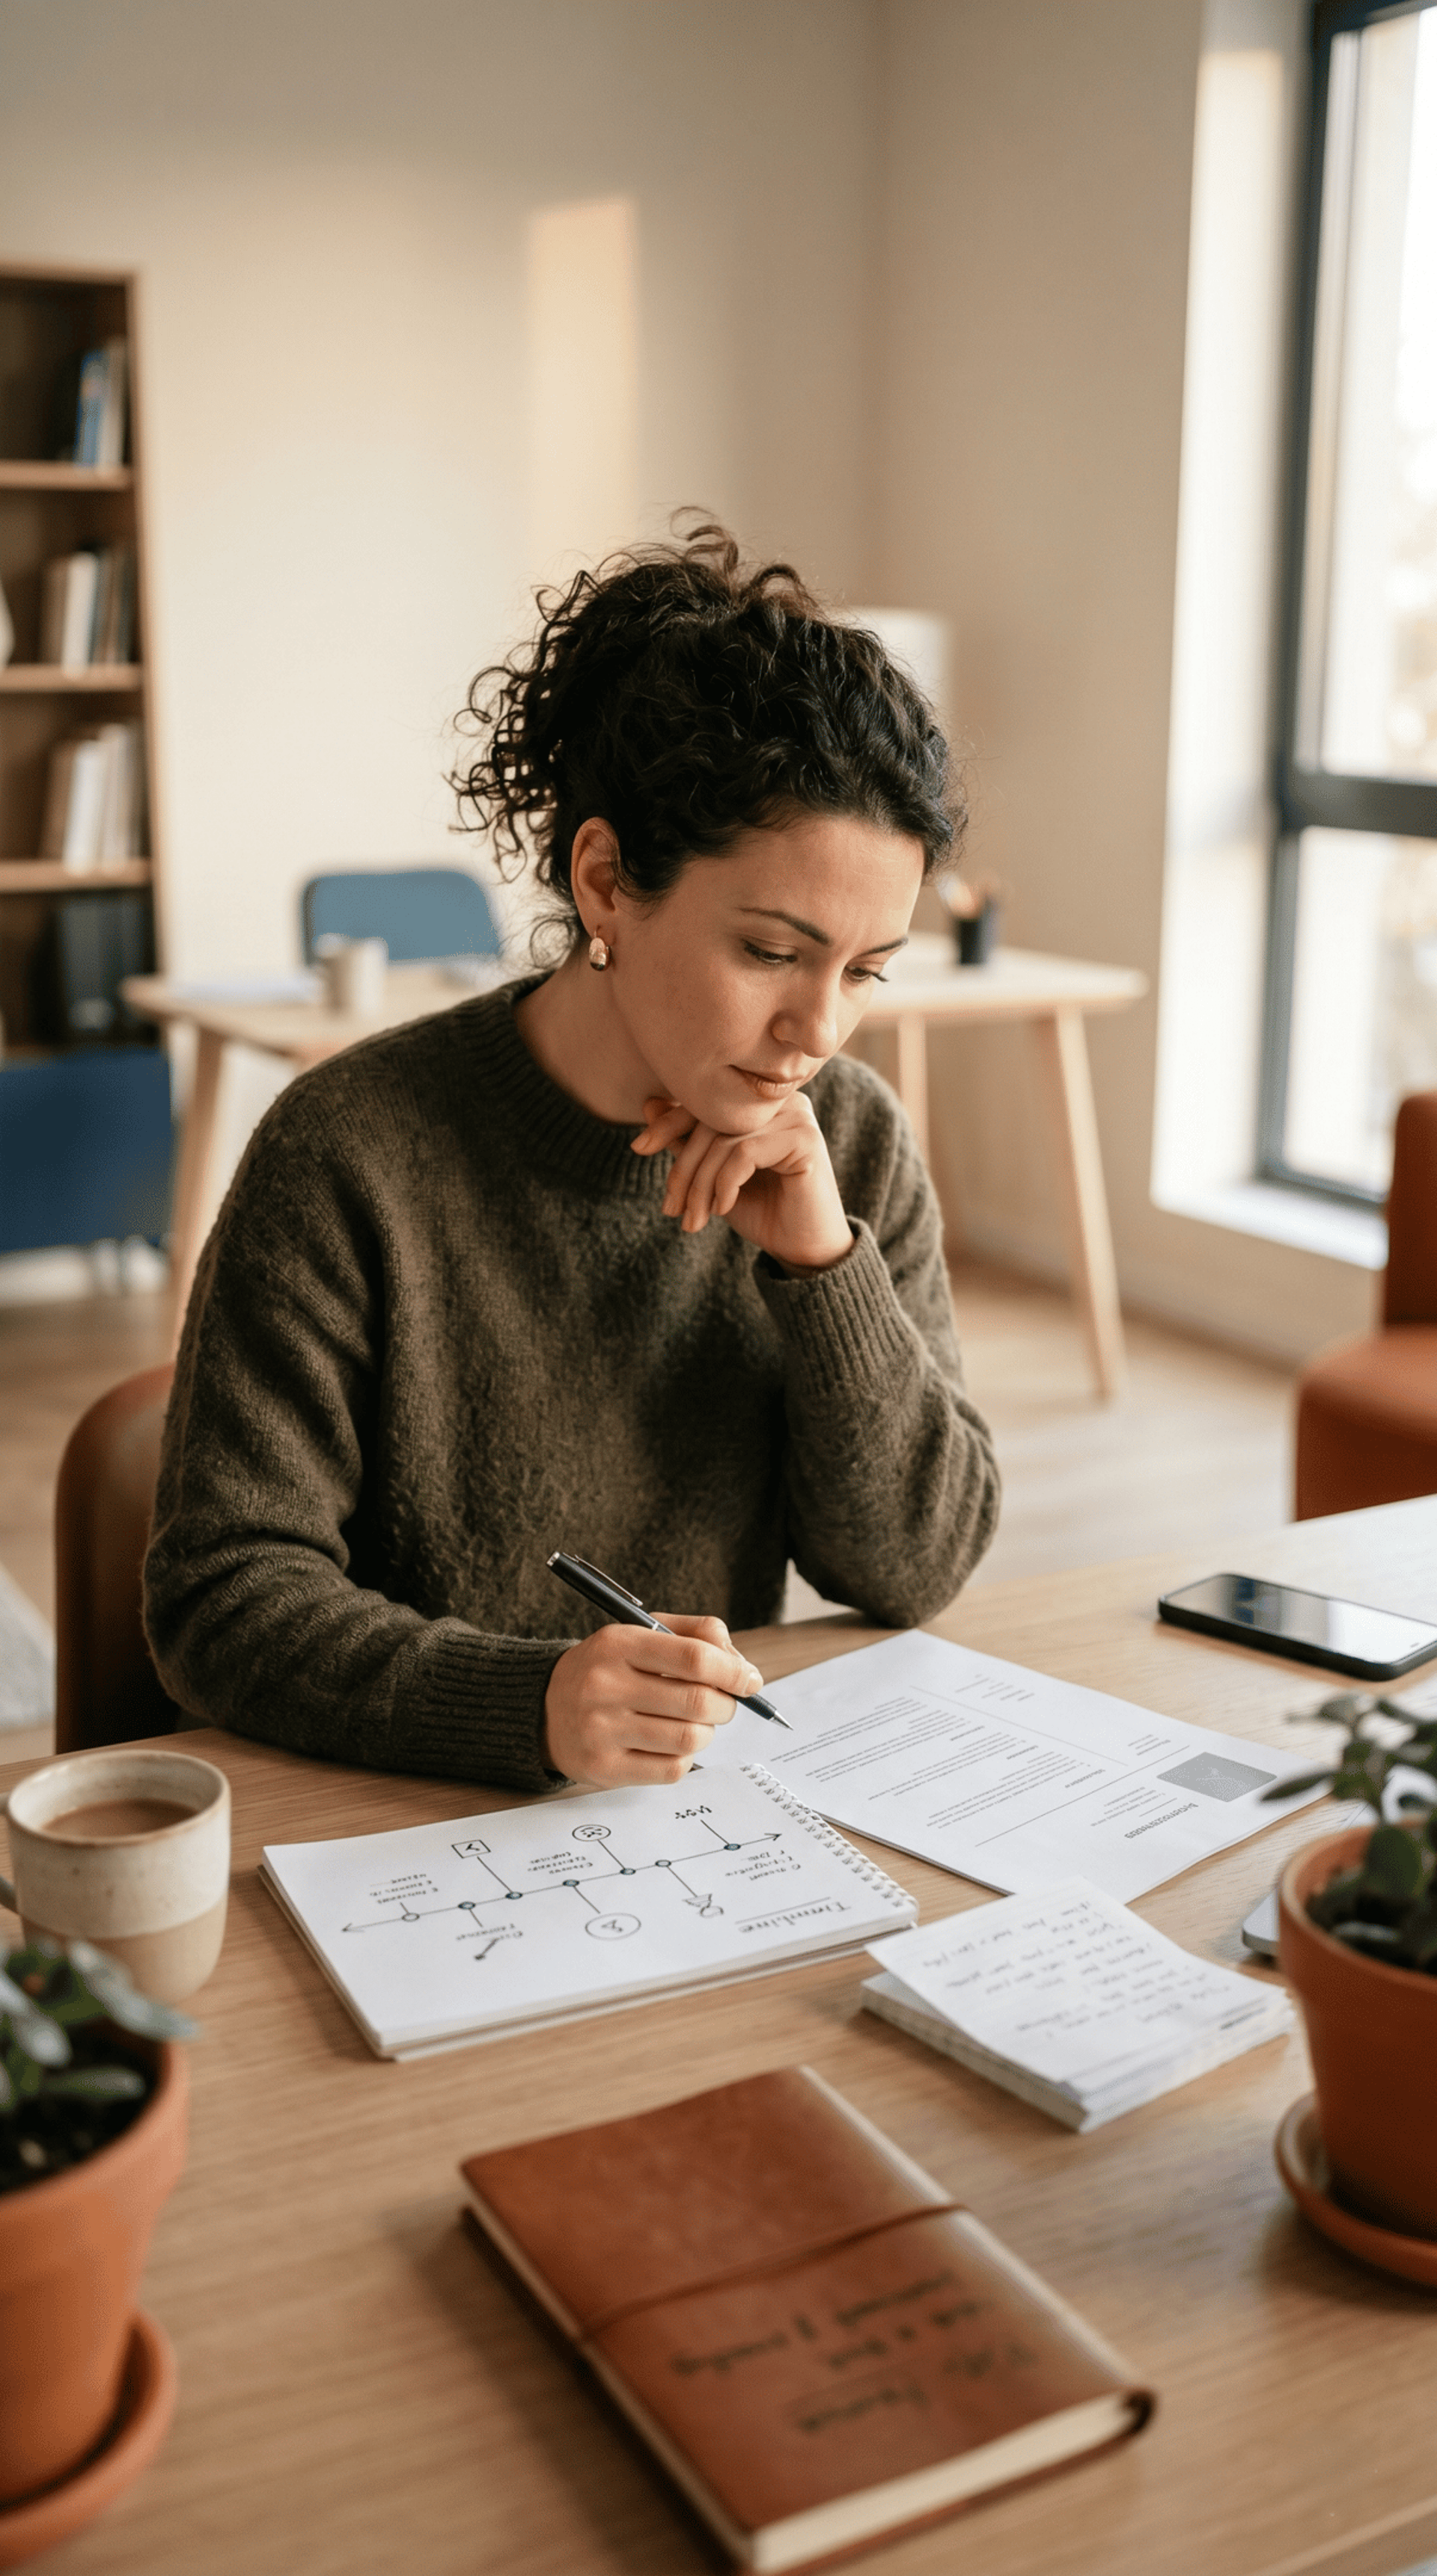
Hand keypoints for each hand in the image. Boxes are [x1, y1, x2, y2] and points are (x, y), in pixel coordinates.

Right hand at [542, 1614, 763, 1786]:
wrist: (545, 1710)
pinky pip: (672, 1769)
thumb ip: (695, 1635)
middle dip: (727, 1705)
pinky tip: (671, 1744)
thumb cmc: (607, 1669)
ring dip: (707, 1732)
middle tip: (725, 1704)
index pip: (693, 1657)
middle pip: (698, 1701)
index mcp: (617, 1643)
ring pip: (690, 1738)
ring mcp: (602, 1730)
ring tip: (695, 1723)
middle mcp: (605, 1685)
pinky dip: (685, 1757)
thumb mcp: (640, 1633)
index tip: (750, 1680)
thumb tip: (742, 1668)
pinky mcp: (604, 1768)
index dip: (733, 1671)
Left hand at [632, 1094, 853, 1271]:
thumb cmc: (759, 1209)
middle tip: (671, 1208)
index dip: (667, 1122)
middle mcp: (779, 1101)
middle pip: (709, 1120)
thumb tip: (647, 1104)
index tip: (640, 1148)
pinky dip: (724, 1185)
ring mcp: (796, 1116)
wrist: (801, 1247)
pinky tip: (723, 1209)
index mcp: (757, 1103)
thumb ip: (685, 1141)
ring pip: (723, 1140)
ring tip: (694, 1219)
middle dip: (682, 1168)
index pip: (703, 1101)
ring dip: (700, 1186)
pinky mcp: (804, 1139)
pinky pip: (744, 1153)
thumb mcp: (711, 1175)